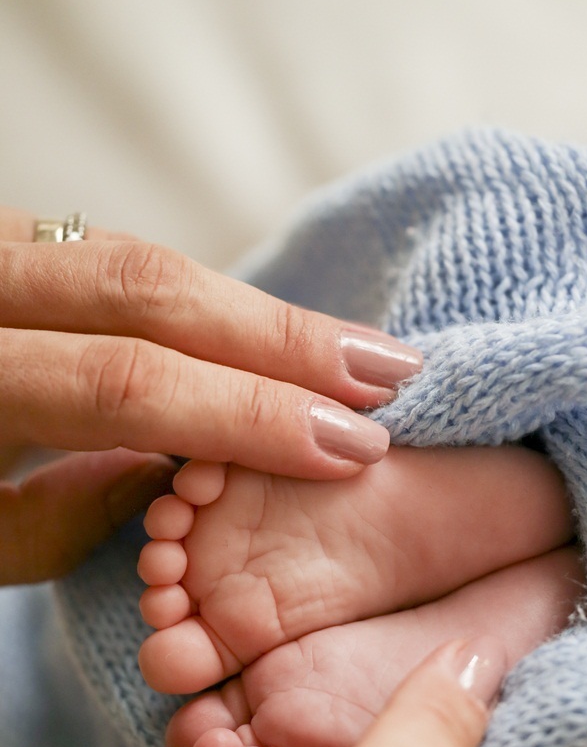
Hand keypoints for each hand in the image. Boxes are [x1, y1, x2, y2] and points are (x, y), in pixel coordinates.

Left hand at [0, 208, 420, 582]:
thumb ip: (83, 509)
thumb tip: (193, 470)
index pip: (124, 386)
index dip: (247, 414)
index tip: (347, 448)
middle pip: (149, 292)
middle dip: (282, 339)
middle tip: (389, 376)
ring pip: (143, 259)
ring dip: (259, 309)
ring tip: (356, 353)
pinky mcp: (9, 237)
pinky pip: (120, 258)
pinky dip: (205, 297)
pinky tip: (271, 330)